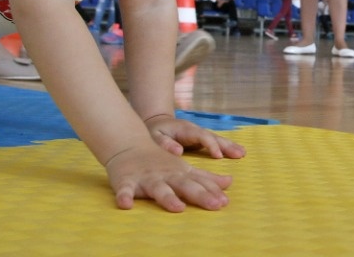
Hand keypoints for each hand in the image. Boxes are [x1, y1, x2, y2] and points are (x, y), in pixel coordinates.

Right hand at [105, 124, 242, 211]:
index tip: (224, 202)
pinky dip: (124, 196)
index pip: (199, 183)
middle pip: (184, 185)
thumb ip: (205, 178)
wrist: (128, 145)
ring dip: (168, 197)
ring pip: (157, 188)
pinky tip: (125, 204)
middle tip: (215, 205)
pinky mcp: (125, 181)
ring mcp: (146, 178)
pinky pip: (124, 190)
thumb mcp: (183, 168)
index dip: (212, 192)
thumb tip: (230, 183)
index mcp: (179, 173)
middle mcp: (166, 175)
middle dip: (199, 194)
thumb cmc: (160, 162)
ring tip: (178, 208)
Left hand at [145, 114, 245, 159]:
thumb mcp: (154, 136)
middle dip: (226, 145)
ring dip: (230, 146)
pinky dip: (227, 148)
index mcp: (185, 129)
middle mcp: (196, 130)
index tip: (218, 156)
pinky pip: (216, 143)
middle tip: (240, 154)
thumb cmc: (155, 131)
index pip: (201, 136)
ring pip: (217, 139)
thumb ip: (165, 143)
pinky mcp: (201, 141)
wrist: (158, 123)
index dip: (210, 145)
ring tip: (243, 153)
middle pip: (213, 136)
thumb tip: (178, 152)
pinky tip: (238, 153)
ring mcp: (200, 135)